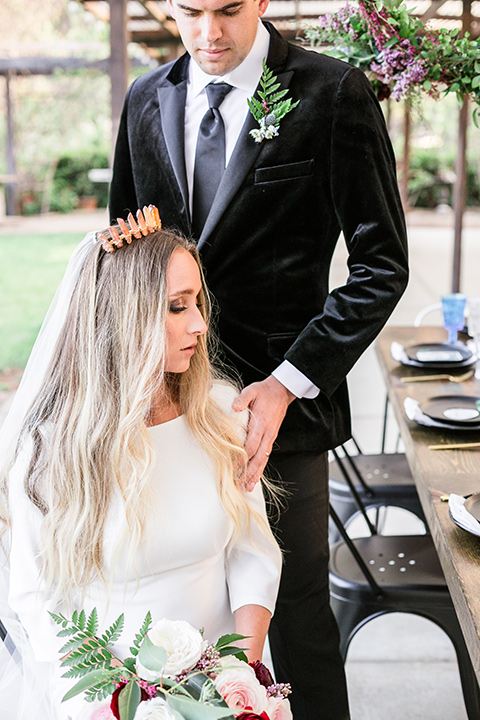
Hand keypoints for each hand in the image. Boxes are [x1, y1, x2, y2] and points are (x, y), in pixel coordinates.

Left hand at [232, 375, 294, 490]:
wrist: (282, 390)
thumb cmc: (265, 391)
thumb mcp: (252, 390)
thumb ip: (242, 399)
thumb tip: (234, 407)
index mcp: (261, 424)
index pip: (250, 446)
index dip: (241, 459)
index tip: (231, 468)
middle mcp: (267, 433)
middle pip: (258, 458)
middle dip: (248, 473)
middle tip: (237, 485)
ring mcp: (271, 437)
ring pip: (263, 460)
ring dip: (255, 474)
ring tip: (247, 487)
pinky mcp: (271, 438)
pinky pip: (266, 456)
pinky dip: (261, 468)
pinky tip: (255, 477)